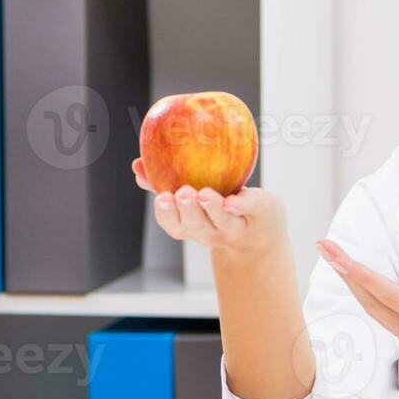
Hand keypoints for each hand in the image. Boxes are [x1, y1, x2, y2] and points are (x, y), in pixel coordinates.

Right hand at [132, 158, 286, 260]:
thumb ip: (164, 184)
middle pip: (197, 226)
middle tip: (182, 193)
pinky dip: (241, 205)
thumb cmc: (219, 210)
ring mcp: (235, 225)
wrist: (261, 233)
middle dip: (187, 211)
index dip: (167, 214)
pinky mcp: (259, 213)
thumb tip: (137, 164)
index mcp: (193, 226)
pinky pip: (250, 209)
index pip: (175, 224)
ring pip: (222, 221)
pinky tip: (233, 199)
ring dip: (212, 208)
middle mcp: (212, 230)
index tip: (162, 198)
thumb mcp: (192, 199)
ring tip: (204, 194)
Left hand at [314, 237, 398, 395]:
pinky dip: (372, 299)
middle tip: (326, 247)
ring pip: (379, 312)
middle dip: (348, 275)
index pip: (391, 296)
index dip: (361, 274)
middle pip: (375, 304)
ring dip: (357, 287)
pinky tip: (369, 291)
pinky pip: (389, 319)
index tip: (338, 255)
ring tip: (341, 263)